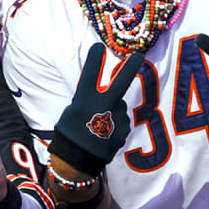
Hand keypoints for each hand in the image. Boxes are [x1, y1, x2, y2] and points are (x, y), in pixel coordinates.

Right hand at [49, 43, 143, 176]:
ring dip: (111, 110)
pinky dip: (114, 124)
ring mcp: (116, 118)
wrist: (77, 162)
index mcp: (84, 99)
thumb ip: (87, 99)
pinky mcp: (124, 130)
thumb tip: (102, 93)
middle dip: (131, 66)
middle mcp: (103, 106)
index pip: (90, 72)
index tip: (99, 47)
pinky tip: (104, 134)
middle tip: (139, 56)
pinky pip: (120, 121)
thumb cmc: (69, 134)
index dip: (95, 57)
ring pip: (118, 106)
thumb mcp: (72, 111)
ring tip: (97, 126)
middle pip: (121, 81)